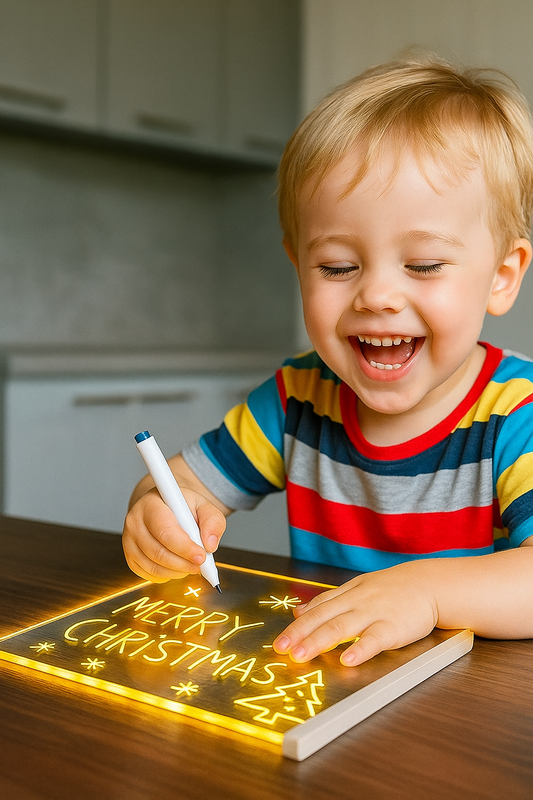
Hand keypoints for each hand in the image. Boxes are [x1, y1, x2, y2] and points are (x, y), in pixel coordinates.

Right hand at [122, 486, 225, 581]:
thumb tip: (210, 545)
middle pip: (157, 551)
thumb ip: (212, 521)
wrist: (165, 507)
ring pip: (152, 566)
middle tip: (200, 565)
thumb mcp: (203, 505)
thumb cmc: (182, 507)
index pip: (165, 530)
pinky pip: (147, 574)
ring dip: (177, 572)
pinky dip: (166, 576)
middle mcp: (134, 522)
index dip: (184, 547)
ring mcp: (129, 540)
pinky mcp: (130, 556)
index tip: (201, 556)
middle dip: (182, 563)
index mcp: (150, 504)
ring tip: (192, 566)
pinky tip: (178, 568)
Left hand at [273, 562, 438, 665]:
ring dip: (319, 641)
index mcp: (348, 593)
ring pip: (341, 627)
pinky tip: (346, 660)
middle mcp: (357, 601)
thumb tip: (298, 610)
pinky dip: (359, 649)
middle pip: (324, 617)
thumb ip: (329, 600)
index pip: (318, 608)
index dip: (297, 625)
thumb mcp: (358, 587)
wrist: (431, 584)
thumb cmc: (394, 589)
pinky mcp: (393, 627)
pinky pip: (374, 639)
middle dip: (300, 634)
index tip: (279, 641)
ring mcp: (374, 613)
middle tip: (282, 649)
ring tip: (302, 655)